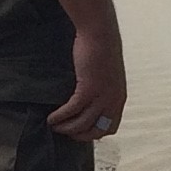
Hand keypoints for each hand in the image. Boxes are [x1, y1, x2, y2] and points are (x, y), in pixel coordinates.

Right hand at [49, 24, 126, 142]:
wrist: (100, 34)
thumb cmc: (102, 51)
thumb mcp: (109, 76)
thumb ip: (104, 91)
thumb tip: (91, 103)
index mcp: (119, 98)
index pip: (111, 127)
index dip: (95, 134)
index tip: (81, 132)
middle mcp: (112, 101)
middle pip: (96, 130)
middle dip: (79, 135)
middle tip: (66, 133)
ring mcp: (101, 96)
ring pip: (82, 123)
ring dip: (66, 128)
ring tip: (54, 126)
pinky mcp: (88, 89)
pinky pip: (72, 110)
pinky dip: (60, 117)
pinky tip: (51, 118)